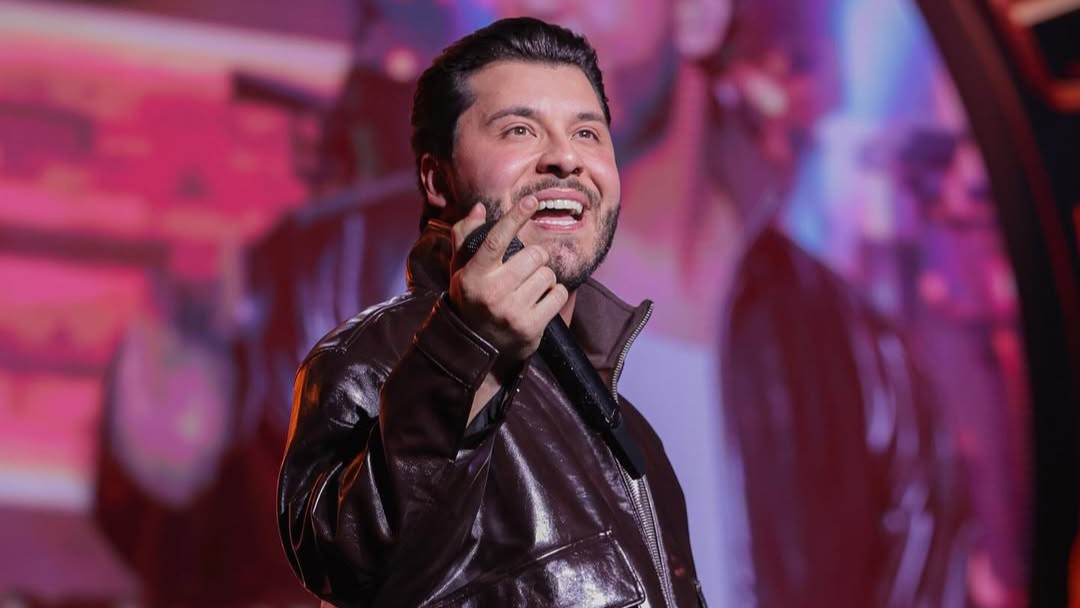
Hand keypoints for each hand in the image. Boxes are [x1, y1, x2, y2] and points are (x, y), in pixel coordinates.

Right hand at [448, 196, 568, 364]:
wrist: (475, 347)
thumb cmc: (471, 298)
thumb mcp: (461, 268)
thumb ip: (466, 236)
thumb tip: (480, 208)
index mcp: (473, 274)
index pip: (496, 239)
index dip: (515, 217)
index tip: (531, 200)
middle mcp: (491, 293)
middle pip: (533, 255)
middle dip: (535, 257)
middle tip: (526, 267)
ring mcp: (512, 312)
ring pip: (547, 274)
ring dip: (544, 277)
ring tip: (530, 287)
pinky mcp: (531, 327)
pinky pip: (558, 295)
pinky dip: (554, 294)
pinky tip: (541, 300)